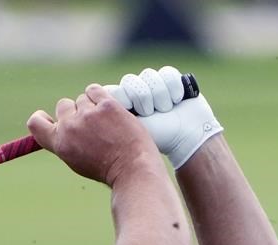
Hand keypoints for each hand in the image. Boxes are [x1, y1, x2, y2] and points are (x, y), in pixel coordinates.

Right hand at [27, 83, 160, 186]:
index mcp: (59, 143)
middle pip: (63, 105)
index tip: (53, 118)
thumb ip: (66, 141)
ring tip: (105, 122)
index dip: (42, 116)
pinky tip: (108, 107)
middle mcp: (70, 127)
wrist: (131, 169)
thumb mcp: (76, 160)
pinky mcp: (106, 105)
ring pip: (82, 99)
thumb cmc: (106, 169)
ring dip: (91, 105)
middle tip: (91, 124)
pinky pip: (94, 90)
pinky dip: (99, 96)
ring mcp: (88, 114)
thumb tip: (61, 125)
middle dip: (74, 111)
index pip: (35, 122)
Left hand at [106, 66, 222, 168]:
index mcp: (122, 104)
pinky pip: (166, 73)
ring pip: (148, 76)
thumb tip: (92, 106)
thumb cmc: (155, 137)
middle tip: (149, 114)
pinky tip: (177, 101)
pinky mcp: (171, 79)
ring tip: (165, 111)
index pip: (113, 89)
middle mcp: (136, 92)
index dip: (123, 98)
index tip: (131, 112)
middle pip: (129, 81)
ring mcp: (153, 85)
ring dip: (158, 96)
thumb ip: (107, 118)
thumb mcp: (127, 130)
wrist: (185, 138)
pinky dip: (173, 88)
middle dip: (142, 99)